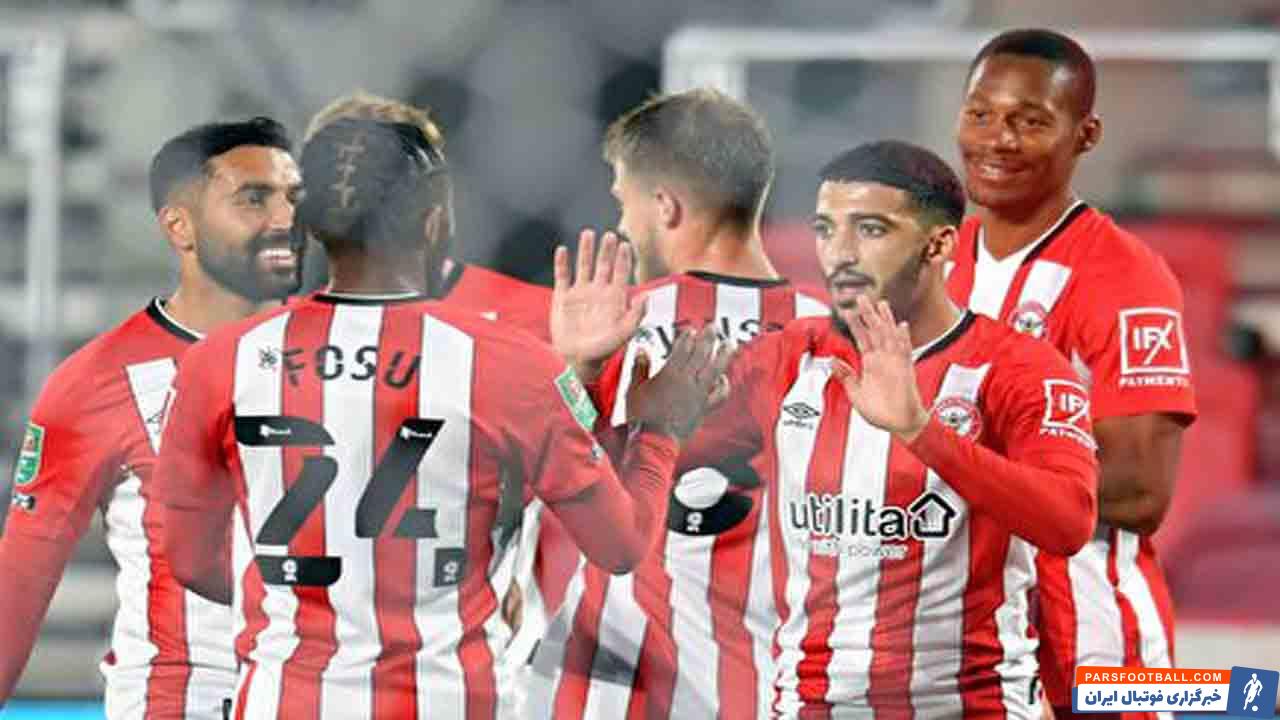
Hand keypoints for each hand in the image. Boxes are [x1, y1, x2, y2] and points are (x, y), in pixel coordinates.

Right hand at [550, 229, 645, 381]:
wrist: (577, 359)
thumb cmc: (603, 349)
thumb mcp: (624, 334)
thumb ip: (636, 315)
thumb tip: (646, 296)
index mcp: (615, 298)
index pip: (621, 272)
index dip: (623, 259)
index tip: (625, 245)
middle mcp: (598, 291)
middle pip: (603, 264)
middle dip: (606, 250)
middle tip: (609, 235)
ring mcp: (580, 293)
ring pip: (583, 265)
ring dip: (585, 250)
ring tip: (588, 234)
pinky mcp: (563, 297)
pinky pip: (562, 276)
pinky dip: (562, 263)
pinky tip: (563, 250)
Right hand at [626, 324, 733, 440]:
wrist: (654, 442)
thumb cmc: (641, 417)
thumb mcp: (633, 389)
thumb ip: (639, 368)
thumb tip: (641, 350)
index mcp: (670, 374)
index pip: (683, 348)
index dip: (688, 337)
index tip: (691, 330)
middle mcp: (687, 382)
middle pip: (702, 354)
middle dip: (709, 338)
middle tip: (713, 327)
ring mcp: (698, 395)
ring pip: (716, 370)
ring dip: (724, 355)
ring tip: (729, 344)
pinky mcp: (704, 408)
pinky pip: (720, 394)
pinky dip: (724, 385)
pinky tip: (723, 378)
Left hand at [830, 295, 930, 442]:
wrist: (898, 424)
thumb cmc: (880, 411)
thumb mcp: (856, 393)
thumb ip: (846, 376)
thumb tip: (832, 362)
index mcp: (870, 364)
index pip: (862, 338)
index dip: (855, 324)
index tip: (846, 311)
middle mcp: (883, 359)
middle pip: (875, 331)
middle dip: (868, 314)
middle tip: (861, 297)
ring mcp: (895, 363)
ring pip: (889, 336)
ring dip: (885, 320)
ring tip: (881, 304)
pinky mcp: (905, 370)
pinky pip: (905, 352)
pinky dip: (903, 339)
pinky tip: (901, 327)